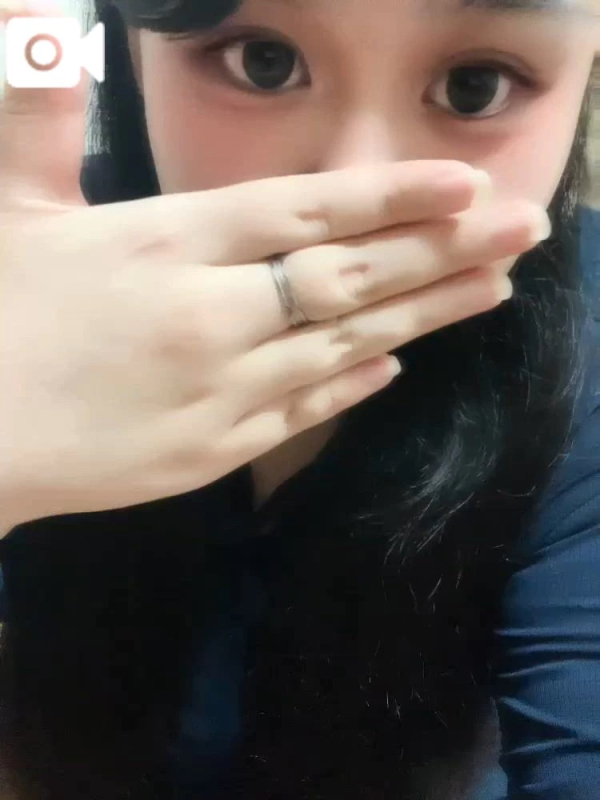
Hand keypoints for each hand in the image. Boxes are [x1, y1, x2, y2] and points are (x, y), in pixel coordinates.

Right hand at [0, 5, 549, 529]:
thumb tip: (37, 7)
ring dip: (424, 315)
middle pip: (349, 278)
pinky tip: (398, 363)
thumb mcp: (8, 207)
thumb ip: (40, 112)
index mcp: (166, 244)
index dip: (392, 194)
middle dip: (443, 250)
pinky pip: (304, 412)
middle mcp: (211, 317)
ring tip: (491, 290)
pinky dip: (355, 382)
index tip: (466, 184)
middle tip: (522, 231)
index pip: (304, 209)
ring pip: (344, 346)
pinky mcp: (213, 454)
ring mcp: (220, 394)